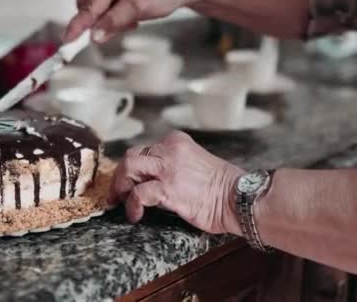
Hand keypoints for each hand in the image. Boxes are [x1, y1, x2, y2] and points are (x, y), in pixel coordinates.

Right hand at [64, 0, 204, 42]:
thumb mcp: (139, 8)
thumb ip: (114, 21)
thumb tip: (94, 35)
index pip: (88, 6)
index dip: (77, 26)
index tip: (67, 42)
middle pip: (85, 8)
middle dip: (93, 24)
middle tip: (108, 34)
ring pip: (94, 12)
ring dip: (105, 24)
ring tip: (129, 22)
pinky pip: (103, 13)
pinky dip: (112, 22)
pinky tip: (129, 20)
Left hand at [110, 131, 243, 234]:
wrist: (240, 198)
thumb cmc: (223, 187)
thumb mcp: (194, 163)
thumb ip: (172, 165)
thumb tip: (151, 180)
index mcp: (176, 141)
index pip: (143, 150)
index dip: (132, 167)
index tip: (127, 181)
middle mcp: (169, 150)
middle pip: (131, 157)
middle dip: (120, 176)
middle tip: (116, 194)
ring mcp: (168, 168)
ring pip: (129, 168)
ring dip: (120, 187)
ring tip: (120, 202)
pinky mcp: (168, 188)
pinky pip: (138, 194)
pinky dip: (132, 205)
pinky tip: (135, 215)